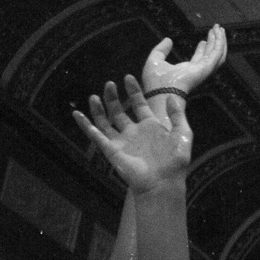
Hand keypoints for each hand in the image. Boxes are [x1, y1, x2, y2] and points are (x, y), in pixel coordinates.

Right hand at [73, 76, 191, 192]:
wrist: (163, 182)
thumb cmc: (174, 161)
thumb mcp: (182, 134)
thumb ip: (177, 115)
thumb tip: (172, 97)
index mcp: (150, 126)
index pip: (139, 104)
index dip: (134, 91)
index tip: (128, 78)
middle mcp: (134, 132)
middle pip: (119, 111)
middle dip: (114, 97)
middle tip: (109, 84)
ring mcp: (121, 141)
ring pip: (105, 121)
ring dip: (99, 108)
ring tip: (94, 95)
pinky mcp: (111, 150)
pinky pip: (95, 135)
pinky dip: (85, 125)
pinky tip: (77, 114)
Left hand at [141, 25, 227, 99]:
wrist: (160, 91)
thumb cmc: (156, 81)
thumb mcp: (155, 61)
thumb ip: (161, 50)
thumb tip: (168, 40)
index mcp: (187, 70)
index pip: (199, 58)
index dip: (203, 48)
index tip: (203, 40)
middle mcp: (198, 70)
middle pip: (211, 55)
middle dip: (214, 42)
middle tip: (217, 30)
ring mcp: (204, 70)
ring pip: (217, 54)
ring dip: (220, 41)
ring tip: (220, 28)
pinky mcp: (206, 68)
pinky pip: (217, 54)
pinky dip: (219, 43)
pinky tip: (218, 33)